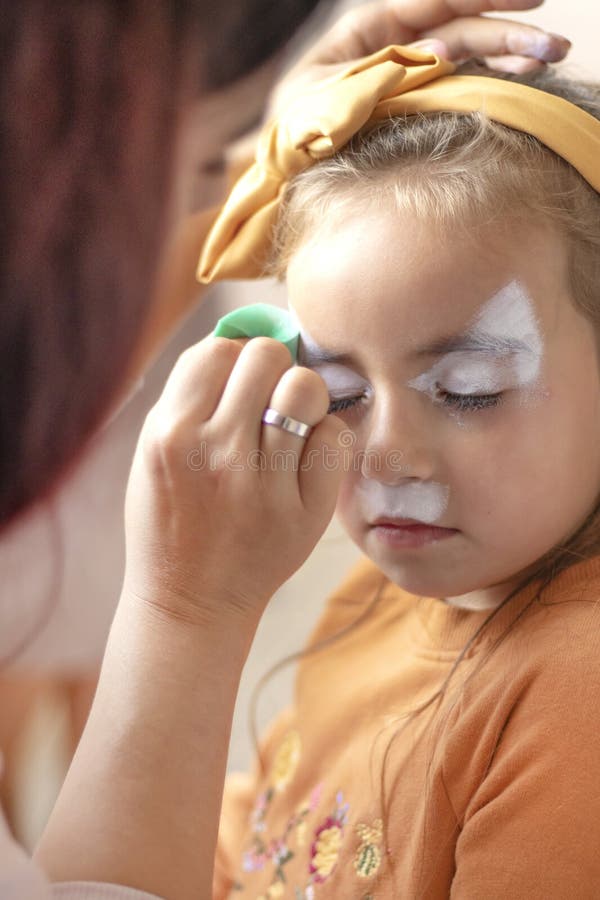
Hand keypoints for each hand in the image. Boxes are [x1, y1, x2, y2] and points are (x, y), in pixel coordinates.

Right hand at [122, 336, 344, 624]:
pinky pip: (334, 437)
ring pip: (306, 389)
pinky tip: (306, 454)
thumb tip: (243, 333)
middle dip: (271, 368)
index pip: (219, 350)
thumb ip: (190, 394)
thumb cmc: (170, 517)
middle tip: (267, 398)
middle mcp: (216, 454)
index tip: (238, 380)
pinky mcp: (303, 512)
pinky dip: (325, 436)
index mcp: (170, 434)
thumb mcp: (154, 451)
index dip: (234, 357)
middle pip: (268, 357)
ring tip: (290, 423)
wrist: (189, 599)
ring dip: (302, 397)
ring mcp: (263, 485)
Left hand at [269, 0, 571, 113]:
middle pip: (461, 28)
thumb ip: (382, 76)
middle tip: (553, 46)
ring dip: (508, 54)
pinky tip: (522, 80)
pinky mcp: (417, 101)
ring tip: (548, 60)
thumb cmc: (296, 127)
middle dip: (508, 32)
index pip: (434, 3)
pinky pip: (460, 84)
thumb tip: (441, 53)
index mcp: (370, 30)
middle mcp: (396, 44)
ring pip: (468, 54)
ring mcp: (410, 73)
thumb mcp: (329, 100)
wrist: (285, 166)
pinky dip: (491, 80)